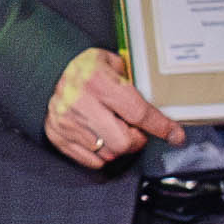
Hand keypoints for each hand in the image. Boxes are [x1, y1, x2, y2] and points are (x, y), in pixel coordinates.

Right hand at [42, 45, 180, 169]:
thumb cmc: (85, 67)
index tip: (175, 136)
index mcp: (98, 82)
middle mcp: (80, 104)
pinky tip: (100, 139)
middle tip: (134, 131)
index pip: (139, 113)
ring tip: (114, 131)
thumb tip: (159, 109)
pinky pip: (90, 160)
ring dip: (118, 147)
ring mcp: (67, 122)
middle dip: (135, 140)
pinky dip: (101, 154)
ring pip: (108, 153)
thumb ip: (134, 85)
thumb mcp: (113, 63)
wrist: (47, 68)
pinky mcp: (57, 135)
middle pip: (123, 142)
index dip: (162, 127)